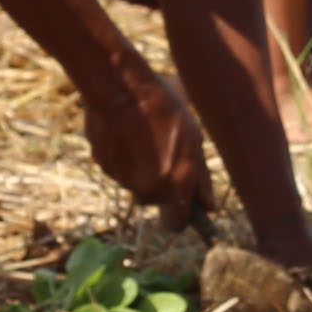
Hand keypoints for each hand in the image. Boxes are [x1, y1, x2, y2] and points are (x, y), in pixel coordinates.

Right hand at [78, 64, 211, 221]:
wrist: (119, 87)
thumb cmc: (163, 107)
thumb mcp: (194, 137)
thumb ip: (201, 177)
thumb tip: (208, 207)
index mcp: (177, 181)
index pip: (176, 224)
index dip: (179, 218)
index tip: (180, 209)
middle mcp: (149, 187)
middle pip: (153, 201)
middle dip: (158, 186)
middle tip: (162, 155)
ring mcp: (123, 178)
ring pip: (134, 183)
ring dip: (140, 169)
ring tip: (143, 135)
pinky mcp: (103, 166)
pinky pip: (117, 169)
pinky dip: (122, 158)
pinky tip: (126, 132)